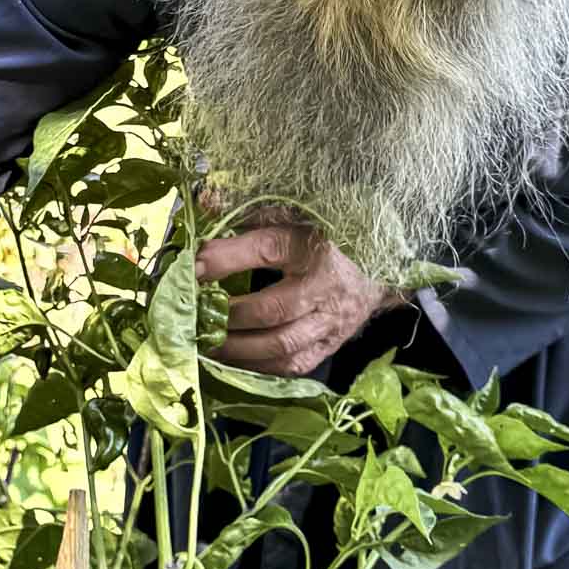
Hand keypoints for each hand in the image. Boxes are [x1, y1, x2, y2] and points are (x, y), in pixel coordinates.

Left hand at [195, 221, 402, 375]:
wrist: (375, 272)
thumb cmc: (323, 239)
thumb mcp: (293, 215)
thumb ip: (250, 211)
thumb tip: (206, 201)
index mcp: (314, 244)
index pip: (267, 249)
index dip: (226, 258)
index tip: (193, 265)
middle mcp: (325, 285)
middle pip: (273, 308)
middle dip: (228, 314)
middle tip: (195, 315)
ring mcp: (330, 321)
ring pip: (282, 344)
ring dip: (238, 348)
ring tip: (207, 342)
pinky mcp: (330, 345)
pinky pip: (292, 365)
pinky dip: (258, 366)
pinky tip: (233, 358)